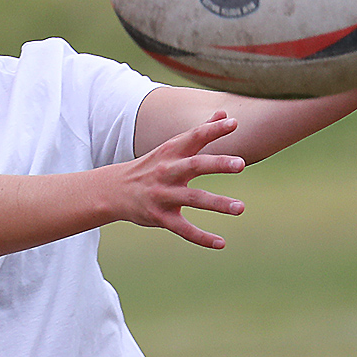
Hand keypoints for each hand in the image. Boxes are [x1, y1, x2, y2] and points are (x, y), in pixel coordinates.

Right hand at [120, 111, 245, 248]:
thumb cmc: (152, 166)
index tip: (233, 123)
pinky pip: (183, 228)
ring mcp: (163, 195)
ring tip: (241, 208)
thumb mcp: (171, 147)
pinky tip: (221, 243)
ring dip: (217, 203)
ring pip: (193, 199)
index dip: (213, 129)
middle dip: (218, 164)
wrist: (114, 190)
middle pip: (195, 166)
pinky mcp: (160, 217)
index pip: (194, 137)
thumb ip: (200, 132)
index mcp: (171, 152)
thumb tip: (225, 113)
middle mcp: (167, 172)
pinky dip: (201, 237)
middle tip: (241, 164)